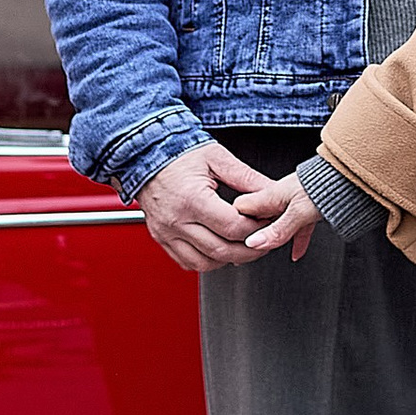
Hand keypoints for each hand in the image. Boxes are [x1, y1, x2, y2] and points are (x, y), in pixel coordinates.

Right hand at [139, 139, 282, 270]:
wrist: (143, 153)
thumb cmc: (176, 151)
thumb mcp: (217, 157)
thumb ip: (247, 177)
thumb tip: (272, 191)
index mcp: (192, 199)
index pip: (234, 228)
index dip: (257, 228)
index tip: (267, 221)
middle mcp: (176, 220)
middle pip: (222, 251)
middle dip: (250, 249)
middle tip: (264, 239)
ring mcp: (166, 232)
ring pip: (205, 263)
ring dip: (228, 259)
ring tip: (244, 246)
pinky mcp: (161, 238)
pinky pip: (187, 262)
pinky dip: (207, 261)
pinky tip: (220, 249)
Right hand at [235, 170, 320, 260]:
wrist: (351, 177)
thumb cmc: (327, 185)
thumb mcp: (299, 212)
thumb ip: (277, 230)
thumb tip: (254, 243)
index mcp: (270, 195)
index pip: (240, 209)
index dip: (234, 223)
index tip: (231, 239)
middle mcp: (278, 197)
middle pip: (255, 218)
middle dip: (250, 234)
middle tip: (245, 251)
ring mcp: (292, 203)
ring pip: (276, 223)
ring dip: (271, 237)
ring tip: (265, 252)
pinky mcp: (308, 209)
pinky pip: (297, 228)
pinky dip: (296, 241)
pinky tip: (297, 253)